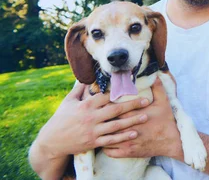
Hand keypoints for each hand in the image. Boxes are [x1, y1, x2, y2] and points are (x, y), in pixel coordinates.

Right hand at [35, 82, 149, 157]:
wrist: (51, 141)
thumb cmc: (61, 119)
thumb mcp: (68, 101)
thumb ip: (78, 89)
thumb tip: (85, 76)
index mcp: (86, 105)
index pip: (106, 97)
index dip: (120, 93)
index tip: (134, 89)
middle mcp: (90, 117)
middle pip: (115, 110)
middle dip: (132, 105)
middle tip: (146, 101)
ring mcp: (92, 130)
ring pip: (116, 125)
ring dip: (132, 121)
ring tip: (145, 116)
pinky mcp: (93, 142)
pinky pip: (111, 140)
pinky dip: (123, 137)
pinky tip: (134, 133)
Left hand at [104, 78, 183, 159]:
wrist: (172, 140)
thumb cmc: (166, 120)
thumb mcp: (163, 102)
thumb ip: (158, 88)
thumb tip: (155, 76)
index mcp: (134, 116)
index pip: (114, 110)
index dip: (106, 107)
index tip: (102, 104)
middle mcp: (128, 129)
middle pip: (107, 124)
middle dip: (100, 120)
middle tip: (96, 117)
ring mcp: (127, 142)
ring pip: (105, 139)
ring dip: (101, 135)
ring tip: (97, 130)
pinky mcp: (128, 152)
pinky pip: (109, 152)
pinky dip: (105, 147)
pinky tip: (104, 142)